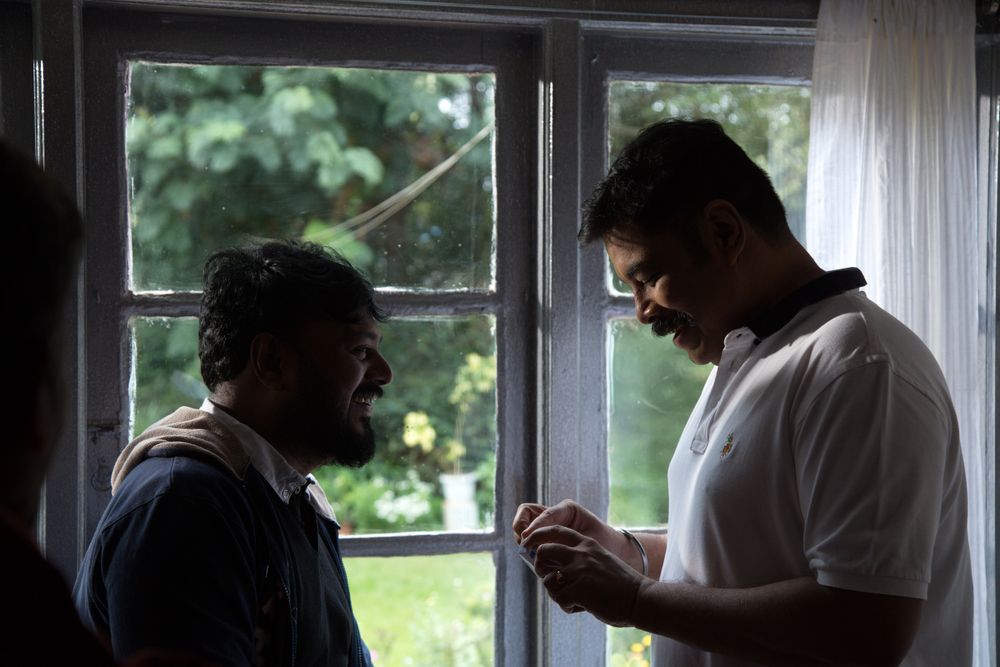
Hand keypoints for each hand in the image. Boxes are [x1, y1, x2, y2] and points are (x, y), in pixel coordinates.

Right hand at [512, 499, 618, 549]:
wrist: (614, 552)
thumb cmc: (605, 544)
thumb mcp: (589, 541)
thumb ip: (567, 542)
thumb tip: (541, 550)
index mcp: (567, 510)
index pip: (545, 514)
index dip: (535, 527)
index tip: (528, 540)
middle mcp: (555, 516)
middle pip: (526, 512)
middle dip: (520, 525)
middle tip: (524, 542)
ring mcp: (548, 526)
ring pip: (524, 525)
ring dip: (521, 537)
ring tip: (527, 551)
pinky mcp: (545, 539)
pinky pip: (529, 540)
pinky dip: (527, 548)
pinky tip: (534, 559)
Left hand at [521, 524, 645, 626]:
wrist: (639, 598)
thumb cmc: (621, 584)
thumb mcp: (601, 560)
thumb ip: (580, 558)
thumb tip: (553, 568)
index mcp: (587, 543)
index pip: (556, 530)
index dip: (538, 535)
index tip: (527, 542)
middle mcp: (580, 554)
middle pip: (543, 551)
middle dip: (539, 566)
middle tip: (548, 578)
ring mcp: (579, 571)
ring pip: (547, 580)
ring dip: (555, 592)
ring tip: (571, 598)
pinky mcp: (578, 590)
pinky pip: (558, 598)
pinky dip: (566, 606)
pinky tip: (580, 607)